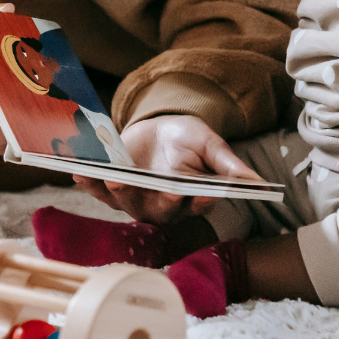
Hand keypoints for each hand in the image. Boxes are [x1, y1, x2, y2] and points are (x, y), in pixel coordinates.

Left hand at [73, 115, 263, 222]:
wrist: (161, 129)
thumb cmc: (189, 139)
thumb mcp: (210, 144)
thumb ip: (228, 164)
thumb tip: (259, 184)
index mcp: (191, 199)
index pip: (193, 206)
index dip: (192, 201)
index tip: (190, 191)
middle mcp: (163, 206)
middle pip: (156, 209)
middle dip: (146, 198)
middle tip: (133, 181)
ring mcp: (136, 198)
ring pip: (125, 203)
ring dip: (114, 191)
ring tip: (108, 175)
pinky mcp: (114, 189)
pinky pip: (99, 191)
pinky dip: (89, 183)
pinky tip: (79, 170)